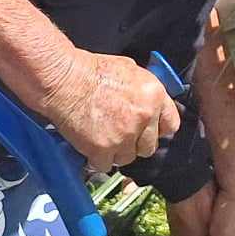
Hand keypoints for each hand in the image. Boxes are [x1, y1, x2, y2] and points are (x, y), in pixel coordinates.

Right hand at [36, 52, 179, 171]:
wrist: (64, 79)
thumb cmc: (90, 70)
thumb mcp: (129, 69)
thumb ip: (144, 91)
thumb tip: (148, 101)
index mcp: (154, 95)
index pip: (170, 125)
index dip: (157, 130)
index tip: (148, 131)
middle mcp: (144, 117)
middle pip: (149, 147)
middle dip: (135, 143)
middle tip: (119, 134)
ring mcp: (125, 135)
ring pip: (127, 158)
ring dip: (115, 152)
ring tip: (101, 137)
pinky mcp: (104, 149)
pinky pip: (105, 165)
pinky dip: (97, 159)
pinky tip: (90, 145)